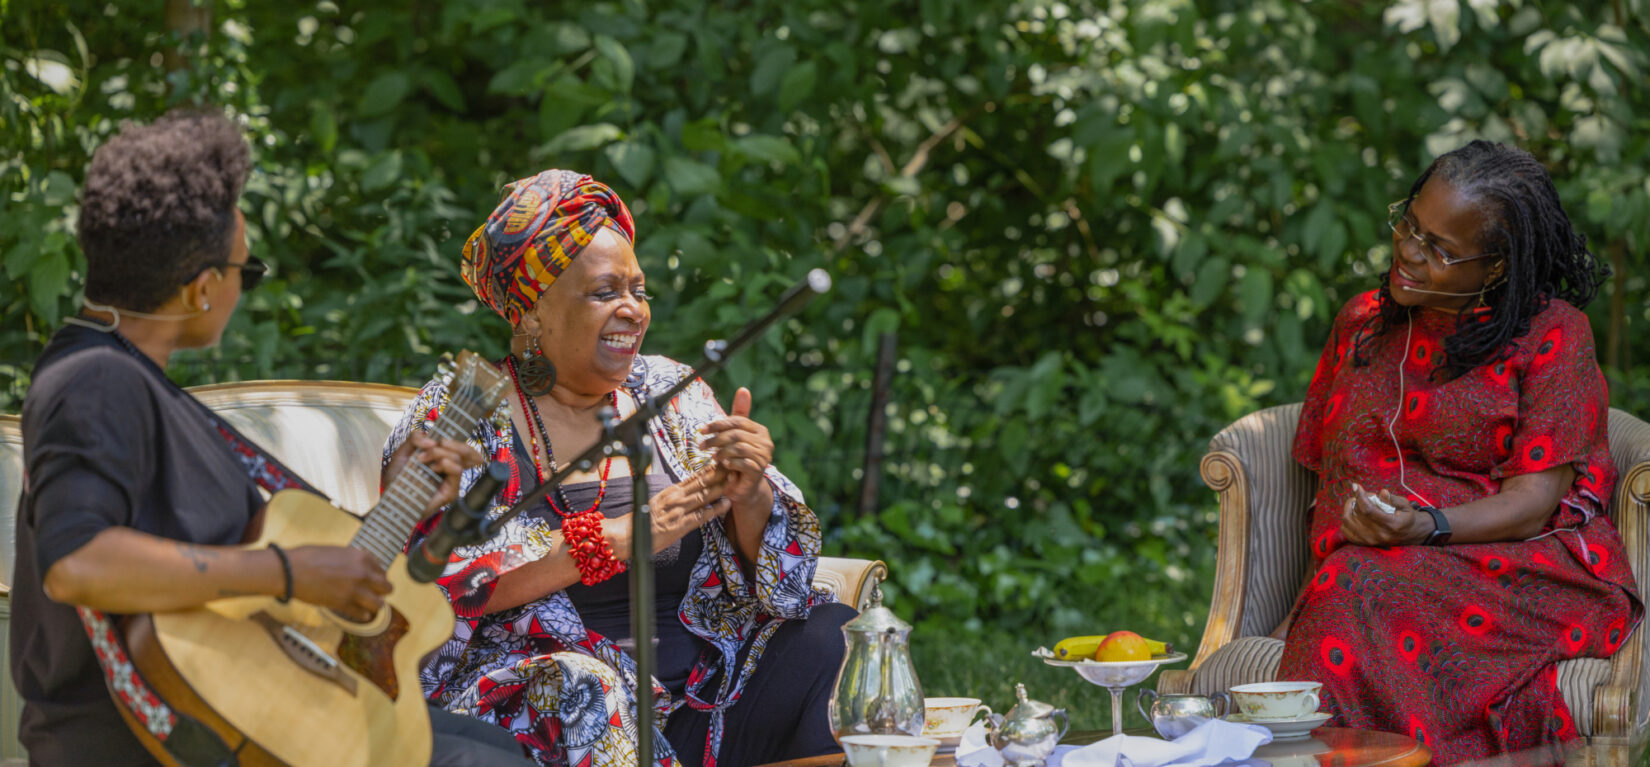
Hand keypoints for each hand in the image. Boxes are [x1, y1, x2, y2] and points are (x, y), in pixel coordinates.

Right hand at [284, 546, 392, 621]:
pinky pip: (362, 614)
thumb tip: (360, 565)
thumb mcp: (337, 550)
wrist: (291, 570)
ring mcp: (354, 591)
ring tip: (370, 605)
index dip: (378, 576)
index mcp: (361, 557)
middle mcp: (362, 574)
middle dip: (382, 591)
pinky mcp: (343, 605)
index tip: (375, 580)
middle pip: (386, 588)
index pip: (381, 570)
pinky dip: (362, 615)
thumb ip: (352, 559)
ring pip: (379, 604)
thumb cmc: (309, 557)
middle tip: (376, 593)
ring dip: (375, 605)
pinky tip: (361, 614)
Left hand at [385, 433, 485, 517]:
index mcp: (443, 460)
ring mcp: (451, 482)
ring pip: (459, 458)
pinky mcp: (451, 492)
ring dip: (440, 453)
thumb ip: (414, 439)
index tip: (438, 440)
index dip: (455, 441)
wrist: (391, 498)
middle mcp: (450, 471)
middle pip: (465, 451)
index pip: (461, 448)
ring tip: (421, 459)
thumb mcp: (403, 452)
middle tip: (430, 446)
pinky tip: (432, 468)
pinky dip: (446, 464)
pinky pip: (457, 471)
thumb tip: (432, 439)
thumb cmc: (397, 478)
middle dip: (450, 443)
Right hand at [638, 468, 732, 552]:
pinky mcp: (680, 525)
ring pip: (704, 495)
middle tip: (733, 464)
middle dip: (718, 473)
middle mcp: (675, 498)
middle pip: (701, 482)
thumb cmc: (642, 522)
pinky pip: (701, 515)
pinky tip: (726, 504)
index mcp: (670, 492)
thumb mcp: (658, 503)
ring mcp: (678, 511)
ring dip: (720, 486)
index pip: (693, 477)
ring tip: (734, 479)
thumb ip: (673, 497)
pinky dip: (715, 509)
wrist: (628, 535)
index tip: (721, 461)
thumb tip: (687, 492)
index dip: (709, 469)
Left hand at [699, 387, 774, 506]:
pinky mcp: (759, 470)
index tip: (702, 430)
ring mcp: (764, 456)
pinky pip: (742, 462)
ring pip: (738, 447)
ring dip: (721, 451)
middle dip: (716, 439)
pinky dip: (730, 462)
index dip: (718, 424)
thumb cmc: (738, 459)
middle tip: (701, 446)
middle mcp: (766, 442)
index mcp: (760, 430)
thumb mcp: (736, 436)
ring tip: (712, 457)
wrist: (745, 487)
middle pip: (736, 434)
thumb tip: (743, 389)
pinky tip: (723, 465)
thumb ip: (739, 414)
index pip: (737, 421)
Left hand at [1340, 483, 1431, 546]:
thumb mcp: (1405, 505)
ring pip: (1348, 522)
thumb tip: (1382, 492)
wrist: (1410, 534)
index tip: (1356, 486)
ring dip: (1349, 509)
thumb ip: (1393, 499)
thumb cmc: (1407, 516)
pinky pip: (1346, 531)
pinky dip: (1346, 520)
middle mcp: (1379, 535)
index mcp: (1391, 525)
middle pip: (1357, 514)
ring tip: (1356, 503)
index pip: (1368, 510)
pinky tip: (1353, 513)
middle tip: (1364, 495)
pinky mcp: (1364, 543)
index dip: (1360, 496)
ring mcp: (1370, 540)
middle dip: (1357, 500)